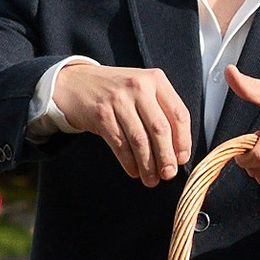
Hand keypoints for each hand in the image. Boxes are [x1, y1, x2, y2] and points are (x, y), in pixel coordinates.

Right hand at [50, 59, 191, 187]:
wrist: (76, 83)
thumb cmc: (115, 91)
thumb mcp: (142, 90)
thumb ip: (161, 111)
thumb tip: (177, 151)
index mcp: (155, 80)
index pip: (178, 114)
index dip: (183, 141)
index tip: (182, 159)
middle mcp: (138, 87)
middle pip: (160, 129)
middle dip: (166, 157)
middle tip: (168, 174)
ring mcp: (118, 100)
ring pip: (139, 139)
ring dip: (147, 164)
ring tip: (151, 179)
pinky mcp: (101, 114)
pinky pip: (120, 144)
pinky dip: (129, 162)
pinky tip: (134, 171)